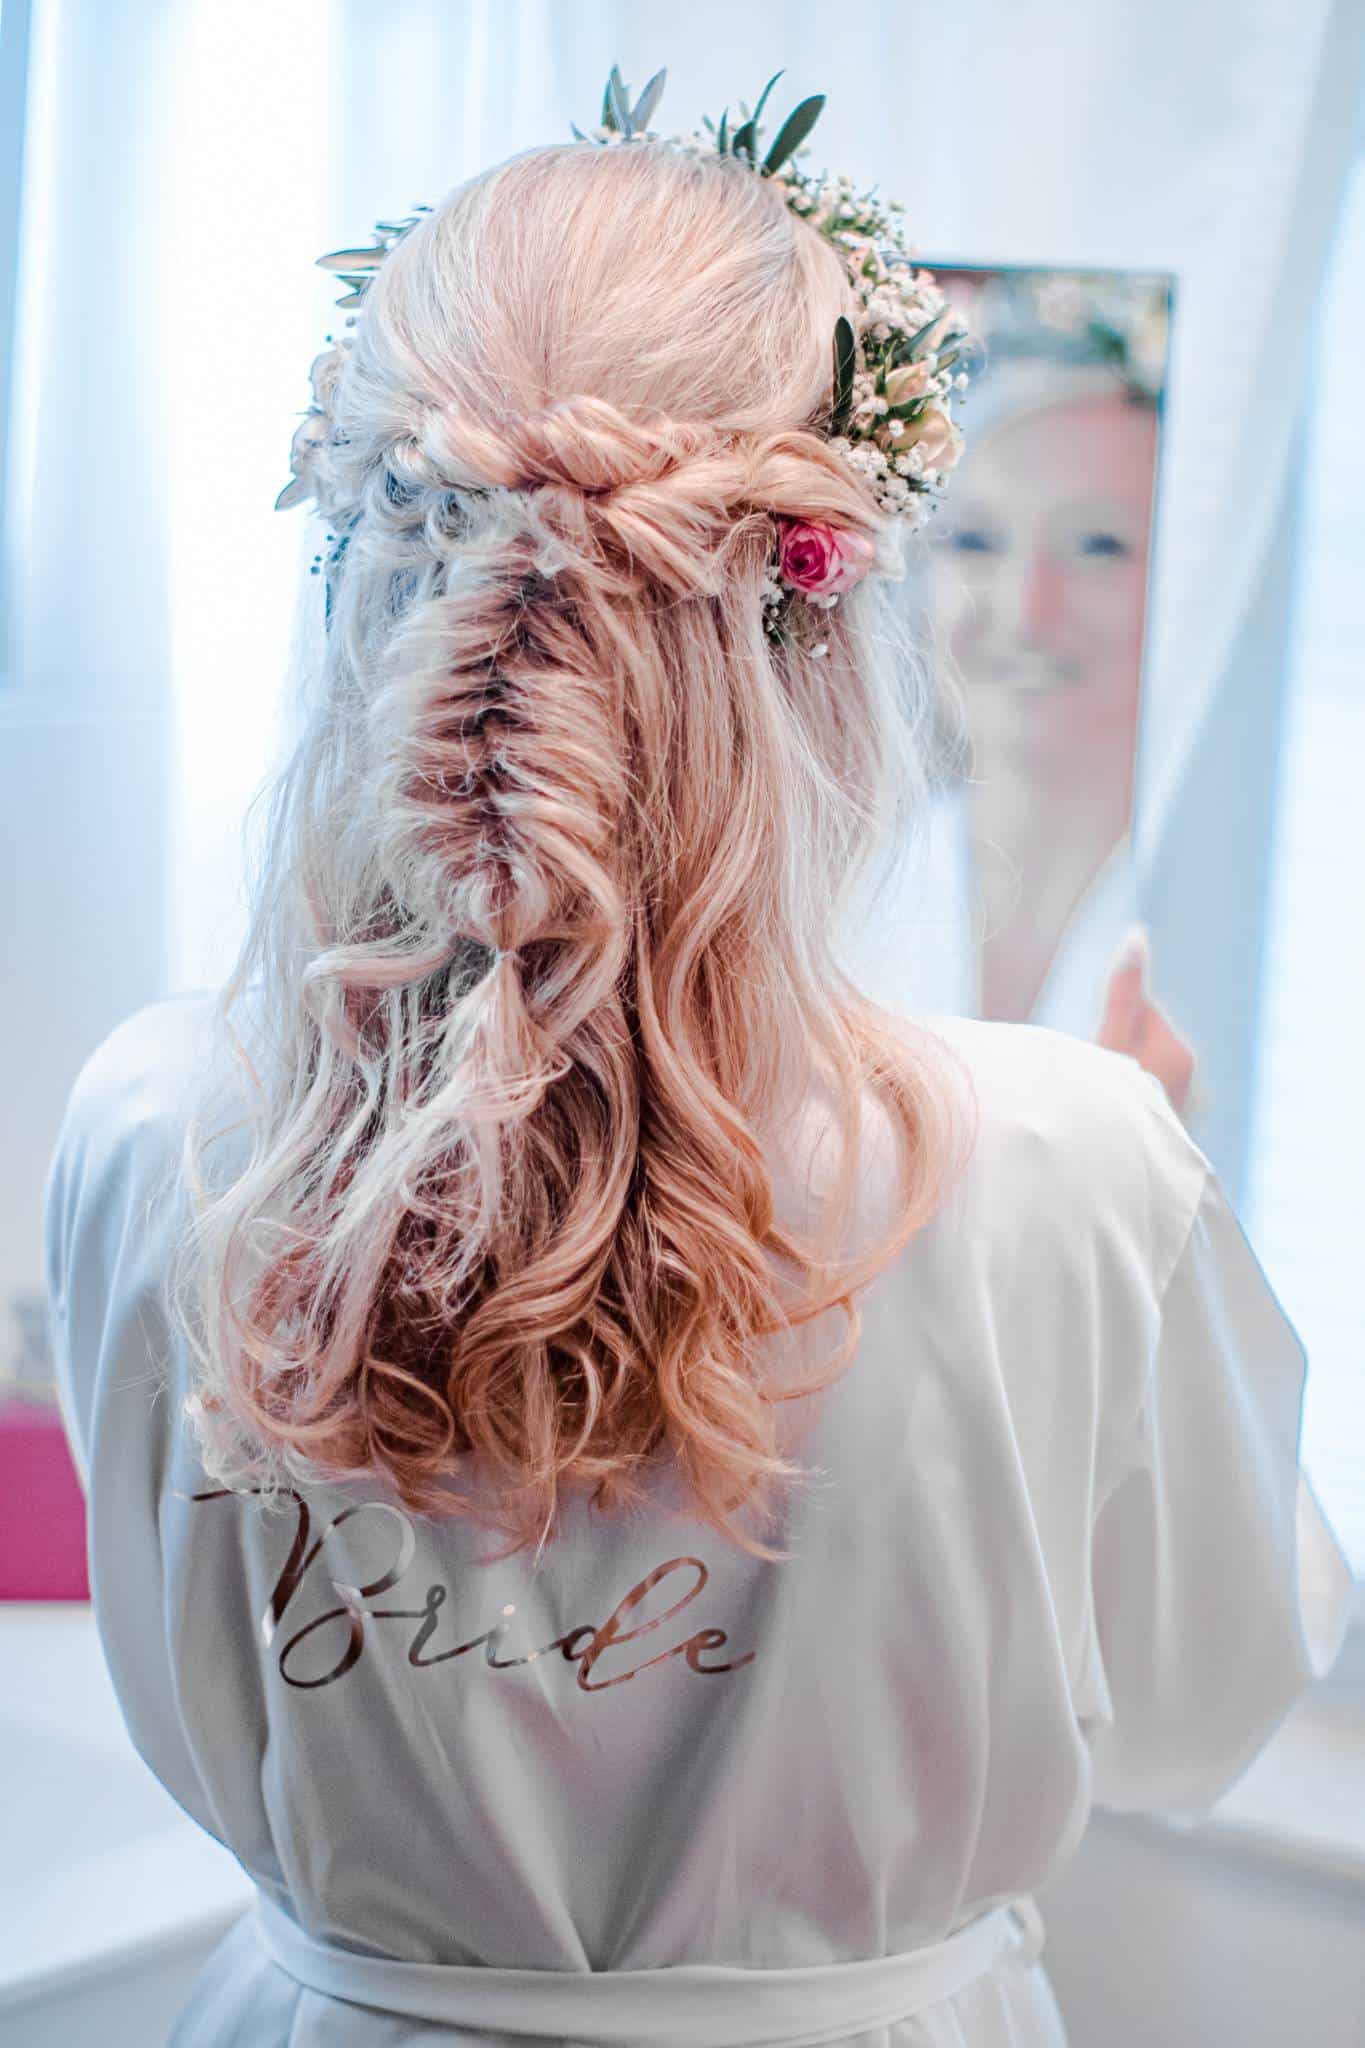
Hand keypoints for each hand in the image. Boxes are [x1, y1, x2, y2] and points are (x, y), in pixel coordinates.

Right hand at [1096, 923, 1197, 1118]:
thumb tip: (1138, 936)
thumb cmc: (1110, 1104)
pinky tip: (1110, 1118)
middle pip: (1137, 1038)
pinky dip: (1123, 1099)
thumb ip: (1124, 990)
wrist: (1114, 1172)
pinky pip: (1138, 1096)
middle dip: (1112, 1048)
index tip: (1092, 1047)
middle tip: (1090, 1074)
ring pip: (1136, 1068)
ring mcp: (1178, 1105)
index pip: (1138, 1008)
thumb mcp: (1110, 1039)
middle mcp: (1188, 1077)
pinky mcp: (1165, 1128)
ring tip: (1098, 1099)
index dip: (1108, 1020)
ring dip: (1116, 1075)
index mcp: (1178, 1052)